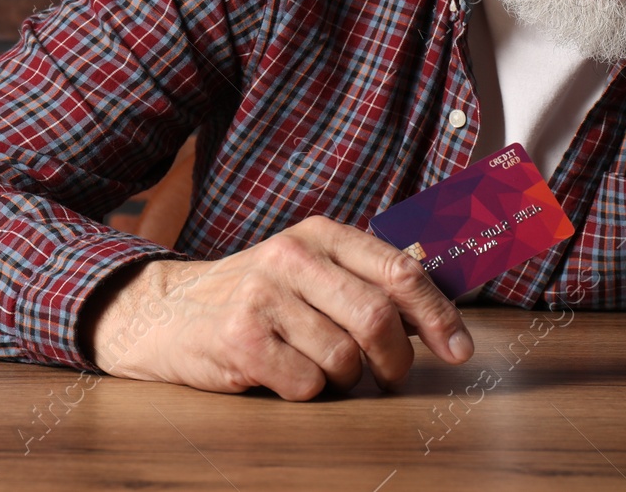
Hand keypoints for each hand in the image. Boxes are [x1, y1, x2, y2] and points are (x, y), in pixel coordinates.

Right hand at [81, 215, 474, 400]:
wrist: (166, 311)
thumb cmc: (256, 295)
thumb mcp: (311, 266)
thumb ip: (369, 271)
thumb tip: (440, 268)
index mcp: (322, 233)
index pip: (400, 270)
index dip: (439, 314)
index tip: (459, 349)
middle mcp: (293, 255)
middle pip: (378, 318)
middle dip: (396, 360)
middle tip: (390, 376)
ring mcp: (263, 295)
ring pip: (344, 359)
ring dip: (343, 379)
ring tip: (318, 367)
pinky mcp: (239, 338)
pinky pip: (305, 384)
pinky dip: (306, 391)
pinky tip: (283, 374)